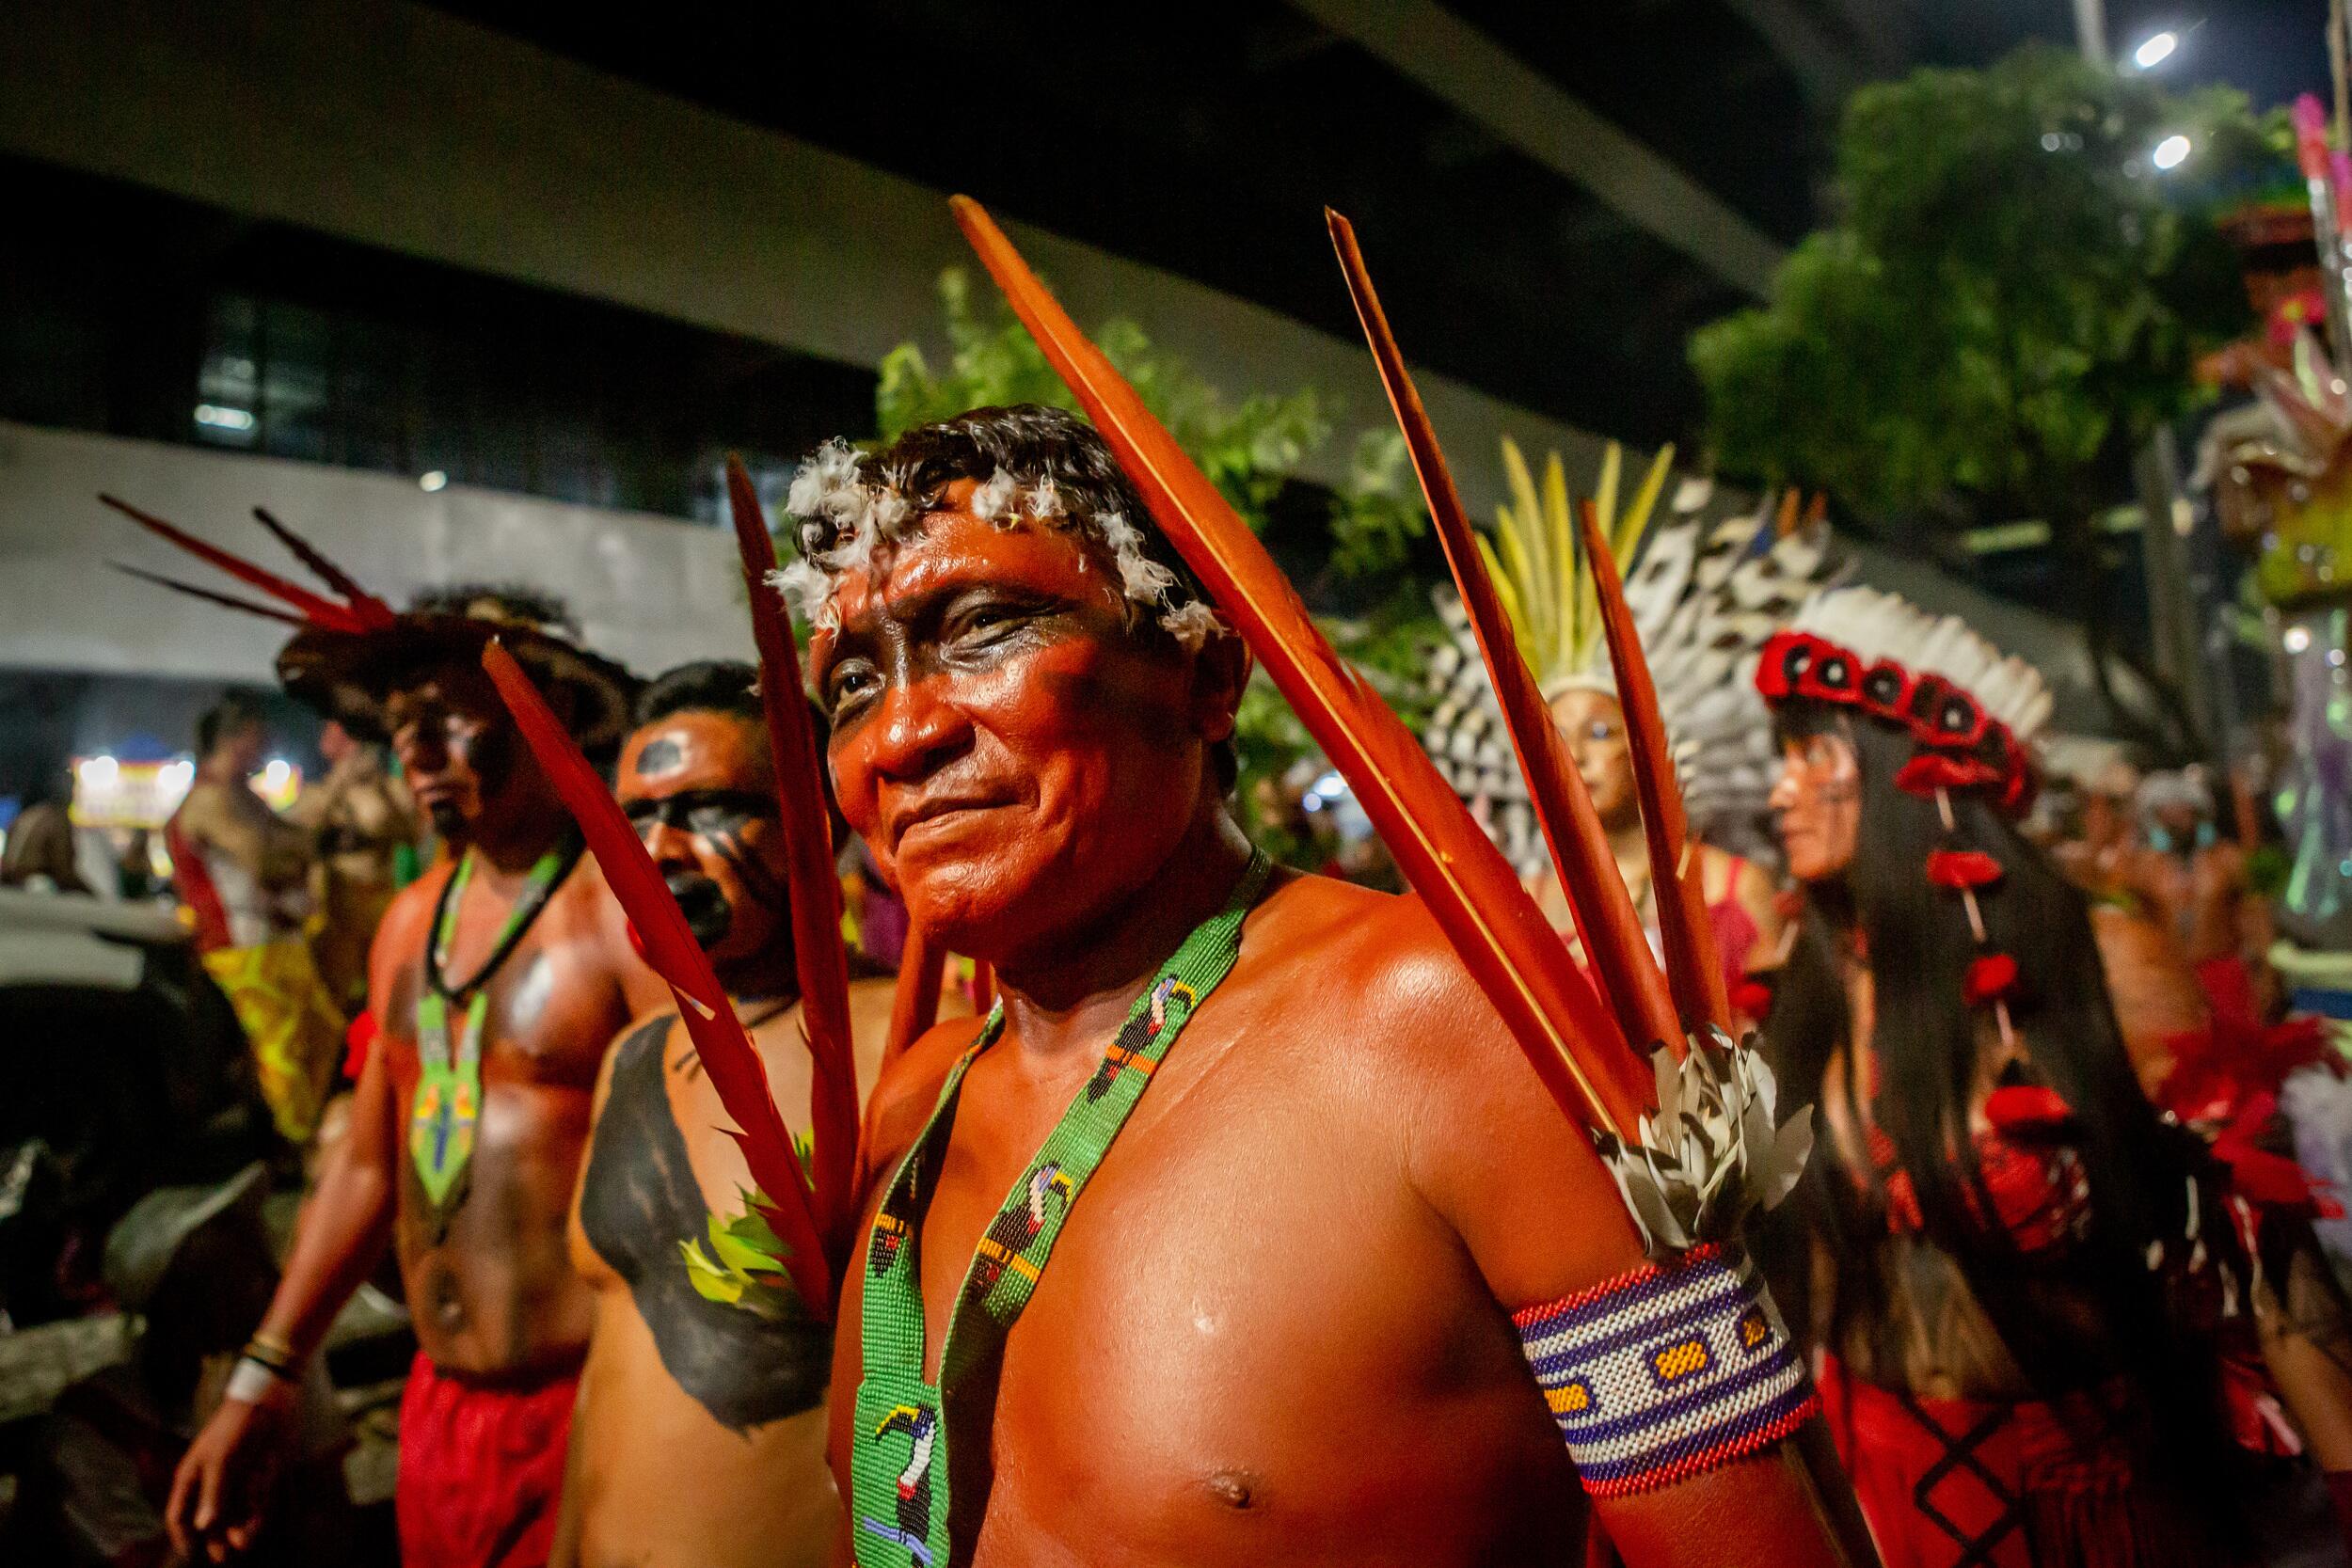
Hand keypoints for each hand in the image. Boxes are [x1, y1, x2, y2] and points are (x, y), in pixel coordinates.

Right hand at [166, 1383, 295, 1562]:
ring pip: (235, 1515)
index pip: (178, 1514)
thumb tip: (202, 1526)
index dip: (181, 1536)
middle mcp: (213, 1483)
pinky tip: (259, 1516)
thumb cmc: (237, 1426)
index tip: (189, 1555)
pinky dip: (257, 1511)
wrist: (271, 1400)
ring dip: (240, 1528)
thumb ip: (213, 1493)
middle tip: (224, 1557)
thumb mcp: (222, 1459)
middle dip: (216, 1539)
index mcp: (193, 1477)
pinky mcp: (260, 1476)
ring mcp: (237, 1481)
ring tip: (244, 1542)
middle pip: (209, 1521)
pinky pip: (255, 1503)